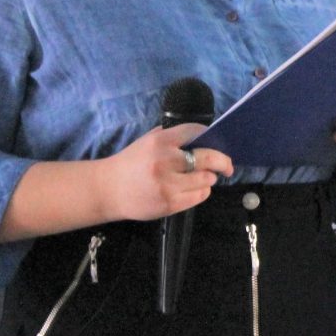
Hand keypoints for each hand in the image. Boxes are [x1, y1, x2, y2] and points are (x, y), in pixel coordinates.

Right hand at [98, 124, 232, 221]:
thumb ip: (173, 137)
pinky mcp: (169, 204)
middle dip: (224, 161)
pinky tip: (195, 188)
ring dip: (210, 178)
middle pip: (209, 158)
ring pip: (206, 179)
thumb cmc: (132, 162)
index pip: (196, 132)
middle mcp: (165, 161)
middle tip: (228, 165)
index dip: (211, 135)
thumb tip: (205, 137)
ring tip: (204, 177)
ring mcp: (167, 185)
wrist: (107, 190)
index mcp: (160, 141)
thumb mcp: (148, 141)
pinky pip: (199, 196)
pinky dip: (202, 191)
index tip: (218, 141)